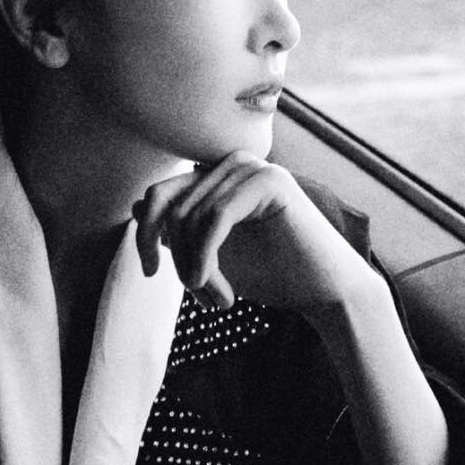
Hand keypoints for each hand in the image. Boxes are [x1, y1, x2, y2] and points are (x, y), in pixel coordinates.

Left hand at [132, 151, 387, 319]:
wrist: (327, 293)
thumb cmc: (271, 274)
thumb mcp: (211, 255)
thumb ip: (179, 232)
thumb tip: (137, 205)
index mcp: (218, 176)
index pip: (159, 194)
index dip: (146, 234)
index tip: (150, 272)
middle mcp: (233, 163)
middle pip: (170, 206)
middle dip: (176, 258)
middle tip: (200, 295)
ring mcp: (253, 167)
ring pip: (191, 217)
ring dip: (196, 269)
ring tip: (217, 300)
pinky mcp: (270, 181)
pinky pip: (215, 218)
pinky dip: (209, 260)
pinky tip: (223, 296)